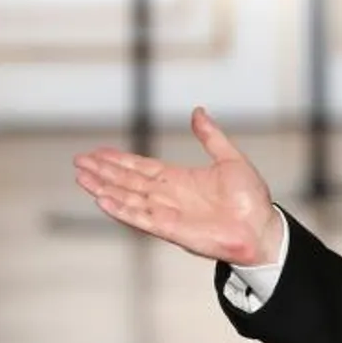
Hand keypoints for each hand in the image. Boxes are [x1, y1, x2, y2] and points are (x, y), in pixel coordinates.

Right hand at [73, 106, 284, 264]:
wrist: (262, 229)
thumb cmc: (251, 200)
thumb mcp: (230, 158)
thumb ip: (210, 136)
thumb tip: (198, 112)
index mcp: (179, 180)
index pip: (140, 167)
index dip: (118, 160)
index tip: (98, 152)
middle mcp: (168, 197)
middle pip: (127, 181)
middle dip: (103, 172)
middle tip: (79, 162)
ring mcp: (167, 214)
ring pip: (128, 198)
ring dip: (104, 188)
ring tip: (82, 178)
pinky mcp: (172, 230)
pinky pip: (141, 218)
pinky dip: (121, 210)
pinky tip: (102, 200)